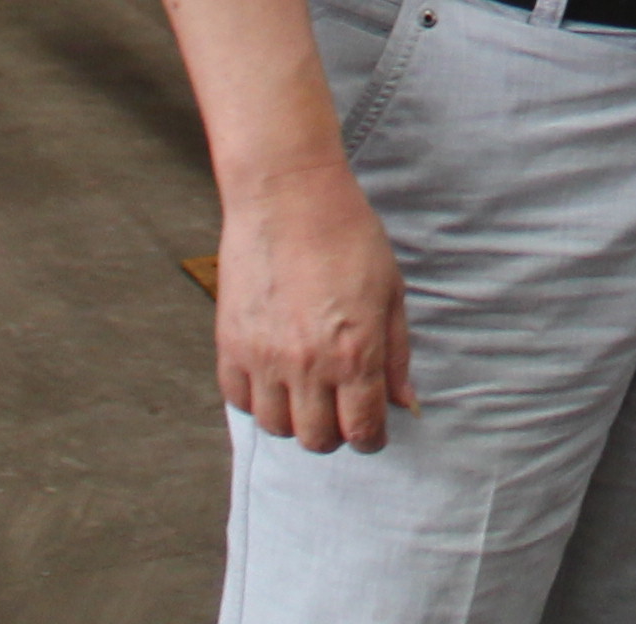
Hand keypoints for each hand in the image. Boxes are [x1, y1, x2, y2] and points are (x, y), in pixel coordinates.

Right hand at [216, 156, 411, 453]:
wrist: (288, 197)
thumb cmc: (348, 237)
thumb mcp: (391, 292)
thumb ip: (396, 355)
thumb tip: (405, 404)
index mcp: (355, 354)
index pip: (362, 431)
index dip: (371, 437)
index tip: (371, 429)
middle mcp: (308, 365)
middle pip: (317, 439)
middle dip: (334, 432)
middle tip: (339, 409)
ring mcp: (263, 358)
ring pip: (276, 427)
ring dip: (294, 418)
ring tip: (304, 391)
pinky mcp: (230, 344)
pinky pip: (238, 400)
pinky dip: (257, 398)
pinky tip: (272, 376)